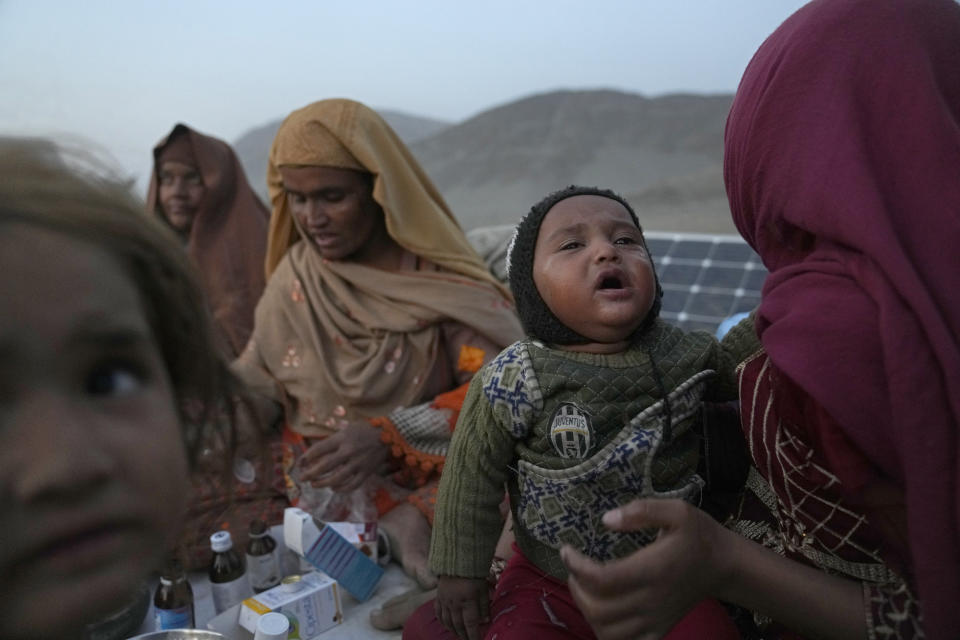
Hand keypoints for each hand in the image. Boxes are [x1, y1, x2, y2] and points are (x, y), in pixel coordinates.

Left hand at [298, 420, 388, 491]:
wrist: (389, 435)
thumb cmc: (365, 430)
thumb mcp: (347, 430)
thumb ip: (333, 441)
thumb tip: (315, 454)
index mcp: (342, 438)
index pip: (319, 449)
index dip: (306, 457)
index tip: (300, 463)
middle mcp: (349, 451)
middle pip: (324, 466)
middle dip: (310, 474)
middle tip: (302, 478)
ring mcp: (358, 463)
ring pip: (336, 479)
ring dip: (322, 483)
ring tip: (315, 484)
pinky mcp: (366, 472)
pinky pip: (351, 485)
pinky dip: (341, 489)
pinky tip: (334, 488)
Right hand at [435, 576, 488, 639]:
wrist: (457, 559)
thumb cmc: (474, 573)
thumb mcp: (483, 588)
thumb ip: (484, 605)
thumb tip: (486, 621)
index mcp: (468, 601)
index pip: (471, 624)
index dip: (474, 635)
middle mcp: (455, 603)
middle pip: (459, 625)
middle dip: (464, 635)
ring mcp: (445, 600)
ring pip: (448, 621)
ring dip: (454, 630)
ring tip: (459, 635)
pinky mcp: (438, 596)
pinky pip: (438, 613)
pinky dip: (442, 621)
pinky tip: (446, 625)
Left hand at [560, 499, 726, 639]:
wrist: (724, 566)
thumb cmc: (698, 535)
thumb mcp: (677, 510)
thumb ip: (642, 511)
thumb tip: (606, 520)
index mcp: (653, 570)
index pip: (603, 579)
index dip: (577, 567)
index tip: (566, 550)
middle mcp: (652, 600)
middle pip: (599, 609)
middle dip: (577, 588)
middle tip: (575, 569)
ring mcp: (655, 619)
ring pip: (607, 632)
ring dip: (587, 611)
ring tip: (585, 588)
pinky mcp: (658, 630)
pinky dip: (605, 632)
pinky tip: (602, 610)